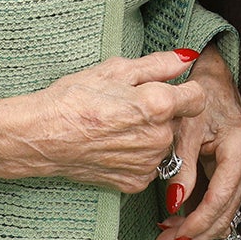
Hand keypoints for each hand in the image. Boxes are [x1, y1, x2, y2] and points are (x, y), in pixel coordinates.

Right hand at [0, 50, 206, 192]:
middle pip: (179, 121)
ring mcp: (147, 164)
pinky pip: (148, 165)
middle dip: (163, 112)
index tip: (168, 88)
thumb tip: (187, 57)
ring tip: (118, 126)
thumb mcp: (116, 70)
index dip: (184, 89)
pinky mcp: (135, 182)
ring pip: (164, 144)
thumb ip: (159, 64)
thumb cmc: (75, 97)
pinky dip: (137, 156)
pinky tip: (113, 145)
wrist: (42, 136)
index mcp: (159, 105)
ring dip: (150, 135)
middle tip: (129, 106)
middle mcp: (159, 138)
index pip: (197, 97)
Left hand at [159, 50, 240, 239]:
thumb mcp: (185, 127)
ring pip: (225, 214)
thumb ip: (182, 165)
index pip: (219, 199)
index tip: (175, 238)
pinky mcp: (238, 174)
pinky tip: (179, 223)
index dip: (196, 223)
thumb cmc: (200, 96)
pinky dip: (202, 217)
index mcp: (240, 149)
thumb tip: (174, 202)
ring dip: (198, 230)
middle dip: (196, 235)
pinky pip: (222, 204)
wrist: (214, 81)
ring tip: (169, 239)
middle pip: (225, 214)